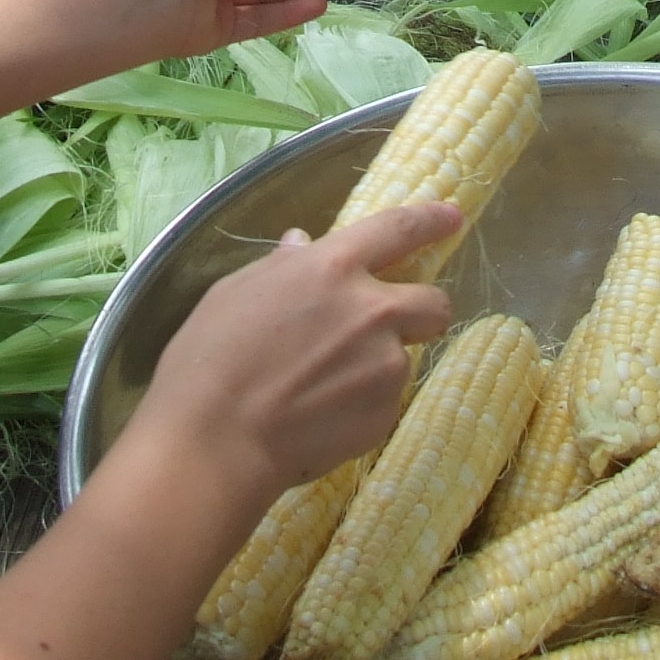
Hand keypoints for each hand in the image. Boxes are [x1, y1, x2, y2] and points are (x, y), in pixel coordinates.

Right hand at [129, 201, 458, 503]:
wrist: (215, 441)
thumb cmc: (209, 358)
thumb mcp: (235, 291)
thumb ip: (282, 267)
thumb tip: (302, 246)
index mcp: (334, 267)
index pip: (399, 229)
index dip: (430, 220)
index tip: (450, 218)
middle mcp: (373, 311)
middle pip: (434, 302)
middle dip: (420, 310)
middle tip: (386, 327)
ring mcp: (385, 366)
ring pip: (402, 357)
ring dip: (376, 365)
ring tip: (321, 386)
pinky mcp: (384, 415)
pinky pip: (383, 400)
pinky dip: (360, 405)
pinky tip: (318, 415)